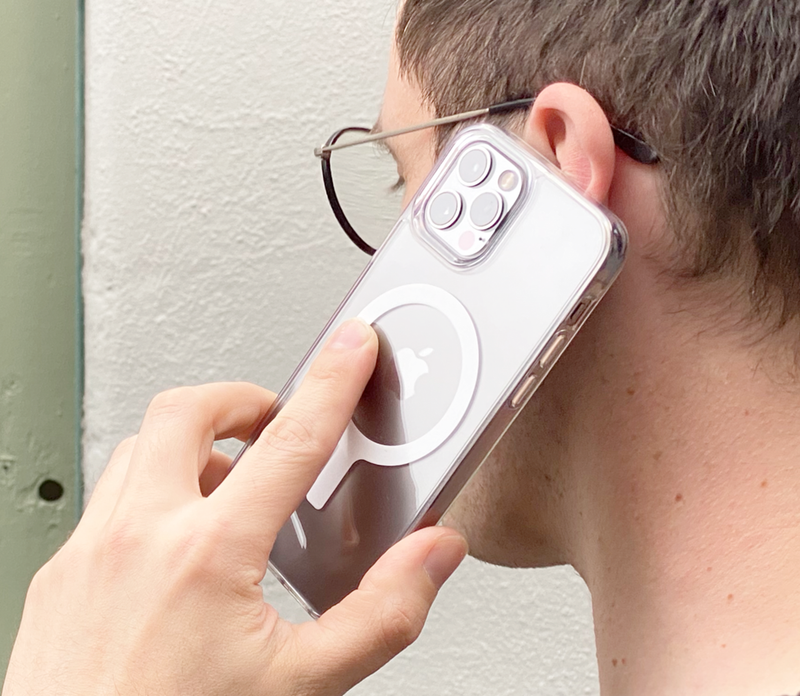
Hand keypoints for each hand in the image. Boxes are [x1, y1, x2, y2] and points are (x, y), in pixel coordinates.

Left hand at [2, 319, 466, 695]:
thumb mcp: (303, 687)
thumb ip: (382, 613)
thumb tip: (430, 555)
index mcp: (208, 556)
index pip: (290, 442)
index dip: (332, 384)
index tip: (351, 347)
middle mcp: (138, 538)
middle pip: (187, 411)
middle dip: (241, 400)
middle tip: (275, 419)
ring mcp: (89, 552)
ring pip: (140, 448)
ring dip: (193, 445)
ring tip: (229, 480)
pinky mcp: (59, 575)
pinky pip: (108, 497)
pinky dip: (151, 490)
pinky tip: (176, 537)